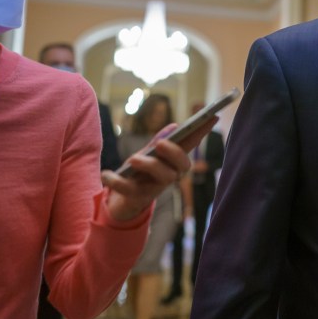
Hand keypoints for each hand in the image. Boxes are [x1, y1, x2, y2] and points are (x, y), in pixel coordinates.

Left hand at [102, 118, 217, 220]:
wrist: (122, 202)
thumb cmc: (140, 173)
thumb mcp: (149, 154)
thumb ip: (160, 141)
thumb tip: (174, 126)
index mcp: (174, 162)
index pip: (191, 145)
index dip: (202, 132)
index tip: (212, 116)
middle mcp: (170, 175)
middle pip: (182, 165)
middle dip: (174, 153)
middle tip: (161, 143)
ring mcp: (155, 187)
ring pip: (162, 177)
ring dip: (149, 165)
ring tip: (132, 159)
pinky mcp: (137, 197)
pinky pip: (129, 189)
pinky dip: (116, 181)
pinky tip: (106, 174)